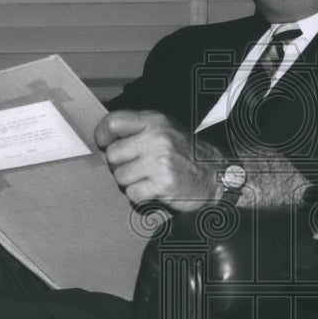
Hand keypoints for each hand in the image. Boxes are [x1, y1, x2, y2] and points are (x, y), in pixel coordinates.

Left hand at [95, 110, 224, 211]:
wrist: (214, 176)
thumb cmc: (185, 154)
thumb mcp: (165, 130)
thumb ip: (138, 129)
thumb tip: (105, 138)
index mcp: (155, 121)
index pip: (114, 122)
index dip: (103, 135)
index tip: (105, 144)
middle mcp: (158, 138)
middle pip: (113, 154)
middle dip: (120, 165)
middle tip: (136, 168)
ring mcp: (160, 161)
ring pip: (120, 176)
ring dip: (130, 182)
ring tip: (148, 179)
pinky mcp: (163, 184)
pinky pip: (132, 194)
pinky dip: (140, 196)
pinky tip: (153, 190)